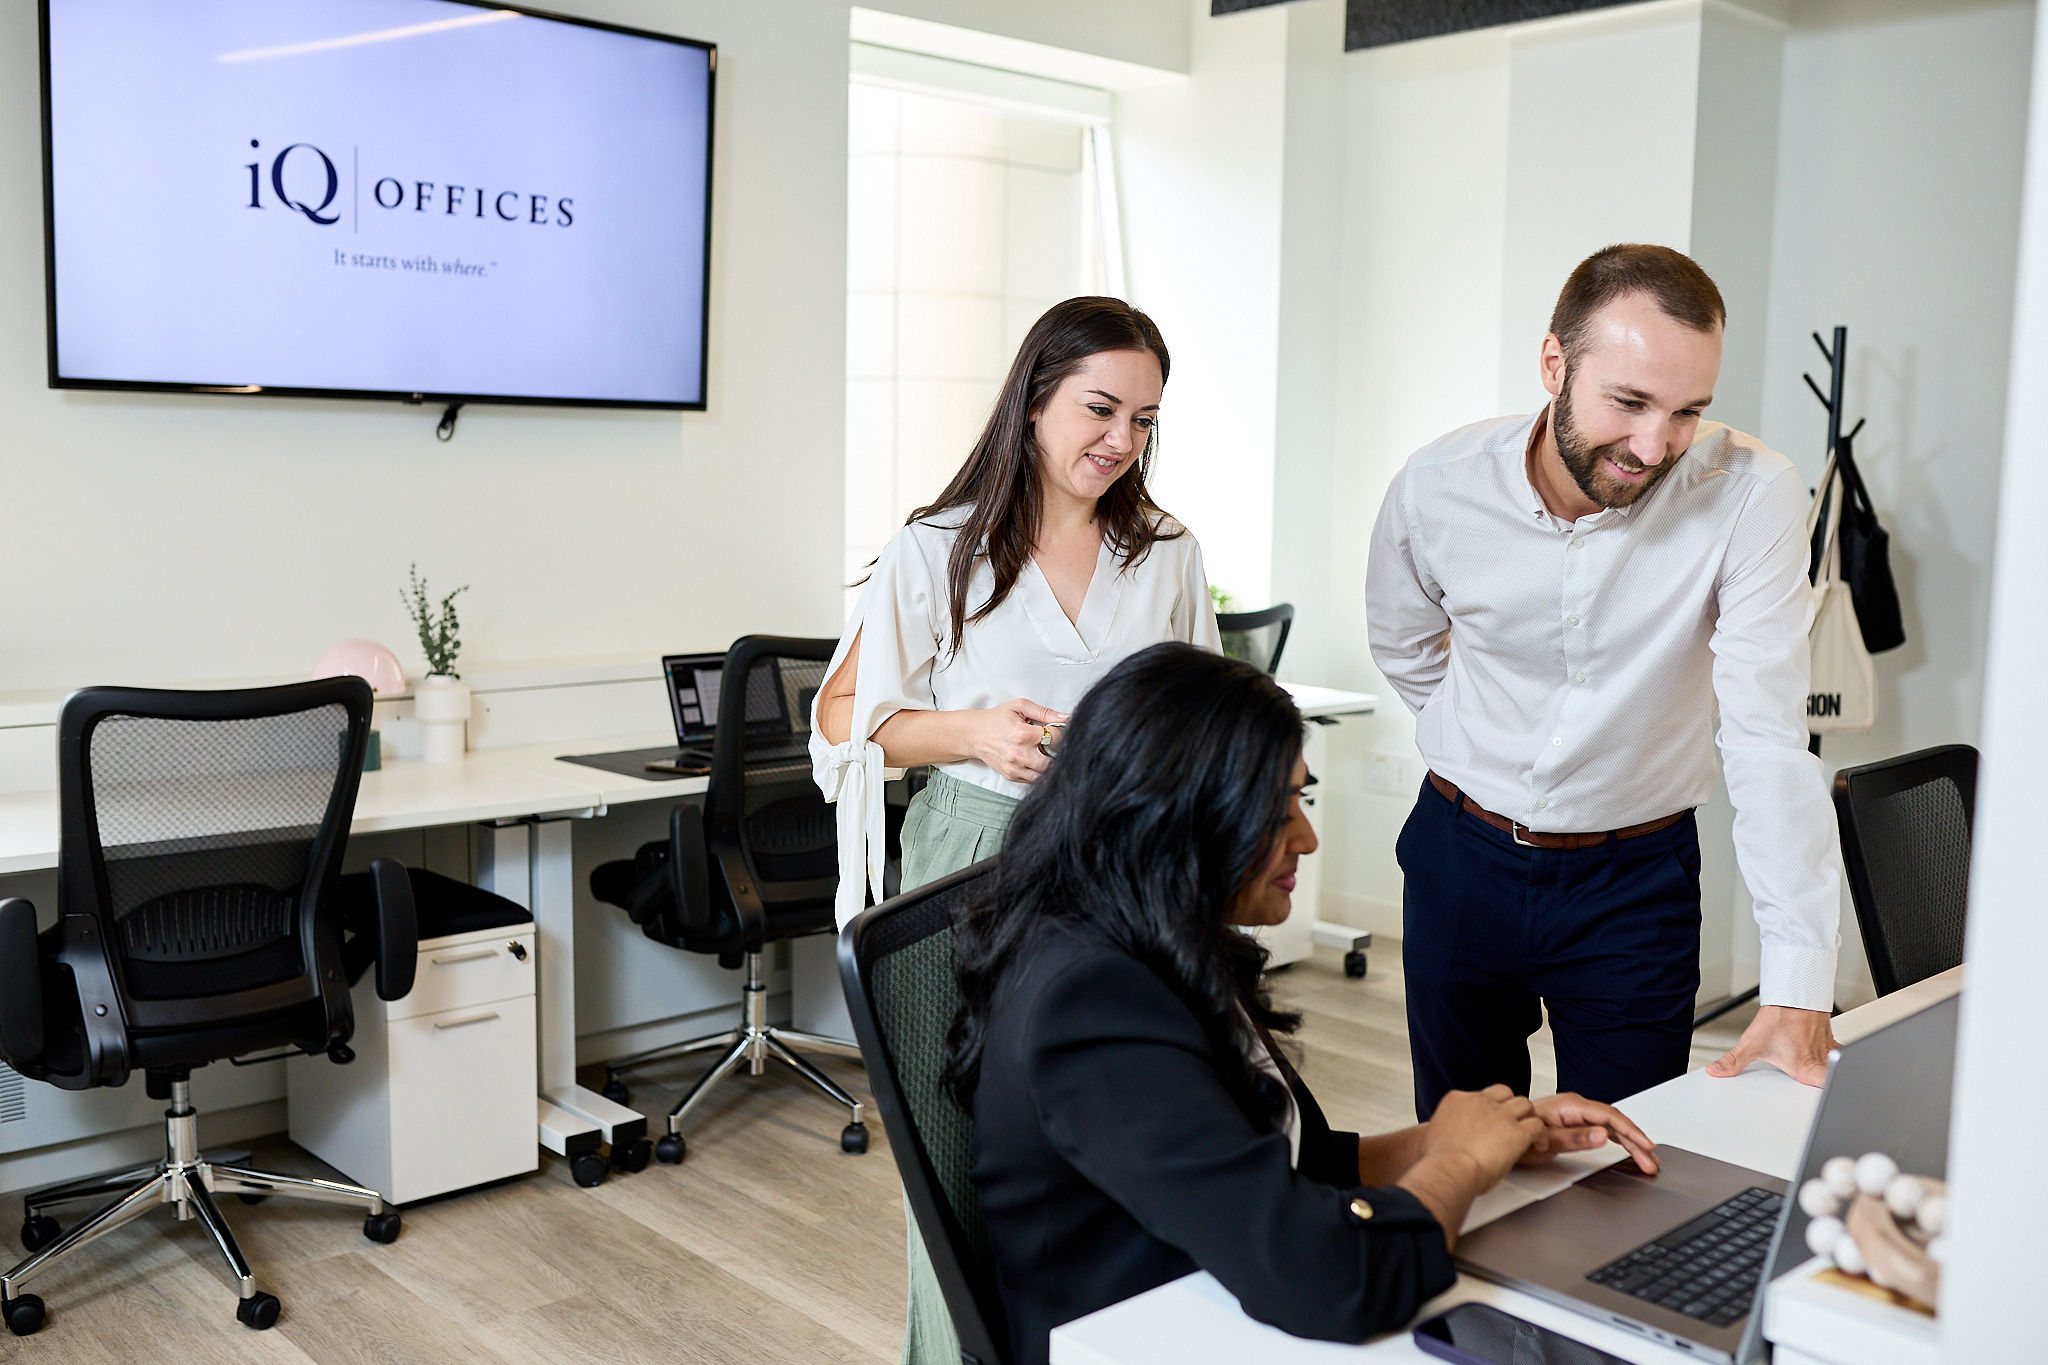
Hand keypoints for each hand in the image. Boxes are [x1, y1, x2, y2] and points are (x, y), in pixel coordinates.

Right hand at [968, 699, 1068, 782]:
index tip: (1058, 731)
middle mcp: (1019, 754)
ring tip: (1043, 753)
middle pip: (1052, 761)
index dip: (1062, 733)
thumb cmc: (997, 719)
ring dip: (1047, 765)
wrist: (974, 734)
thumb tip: (1066, 718)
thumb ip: (1044, 712)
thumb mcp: (1020, 707)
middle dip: (1056, 753)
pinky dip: (1037, 771)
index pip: (1056, 738)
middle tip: (1051, 745)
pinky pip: (1033, 780)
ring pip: (1044, 774)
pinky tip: (1033, 759)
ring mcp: (1014, 767)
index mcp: (1023, 734)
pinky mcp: (1011, 775)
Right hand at [1421, 1084, 1545, 1186]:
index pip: (1480, 1095)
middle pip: (1504, 1093)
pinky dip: (1542, 1135)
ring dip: (1529, 1117)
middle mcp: (1480, 1101)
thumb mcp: (1430, 1135)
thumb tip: (1435, 1136)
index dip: (1488, 1107)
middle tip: (1513, 1121)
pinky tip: (1540, 1145)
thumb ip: (1439, 1130)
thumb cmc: (1438, 1161)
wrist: (1448, 1169)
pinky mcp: (1517, 1131)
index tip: (1491, 1119)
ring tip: (1531, 1132)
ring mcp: (1500, 1114)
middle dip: (1511, 1106)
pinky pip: (1538, 1126)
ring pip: (1525, 1104)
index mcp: (1458, 1100)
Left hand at [1521, 1093, 1658, 1173]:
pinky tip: (1630, 1148)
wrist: (1501, 1132)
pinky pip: (1604, 1128)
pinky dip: (1618, 1140)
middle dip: (1636, 1143)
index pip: (1610, 1117)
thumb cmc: (1519, 1137)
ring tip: (1647, 1160)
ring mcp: (1576, 1114)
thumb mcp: (1546, 1142)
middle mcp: (1575, 1107)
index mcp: (1570, 1107)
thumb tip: (1602, 1134)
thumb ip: (1575, 1138)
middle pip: (1614, 1123)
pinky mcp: (1575, 1121)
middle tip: (1651, 1163)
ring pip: (1612, 1126)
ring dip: (1630, 1143)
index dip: (1631, 1132)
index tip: (1646, 1146)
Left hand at [1706, 1005, 1836, 1086]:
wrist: (1793, 994)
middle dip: (1832, 1087)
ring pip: (1837, 1066)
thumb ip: (1733, 1061)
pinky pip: (1838, 1051)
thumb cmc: (1778, 1017)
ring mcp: (1827, 1049)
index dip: (1829, 1095)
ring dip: (1833, 1071)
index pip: (1826, 1087)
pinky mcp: (1830, 1038)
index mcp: (1804, 1067)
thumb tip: (1715, 1072)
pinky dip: (1835, 1057)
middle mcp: (1818, 1060)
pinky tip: (1827, 1058)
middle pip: (1833, 1080)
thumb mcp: (1752, 1043)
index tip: (1825, 1100)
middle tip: (1825, 1091)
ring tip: (1825, 1075)